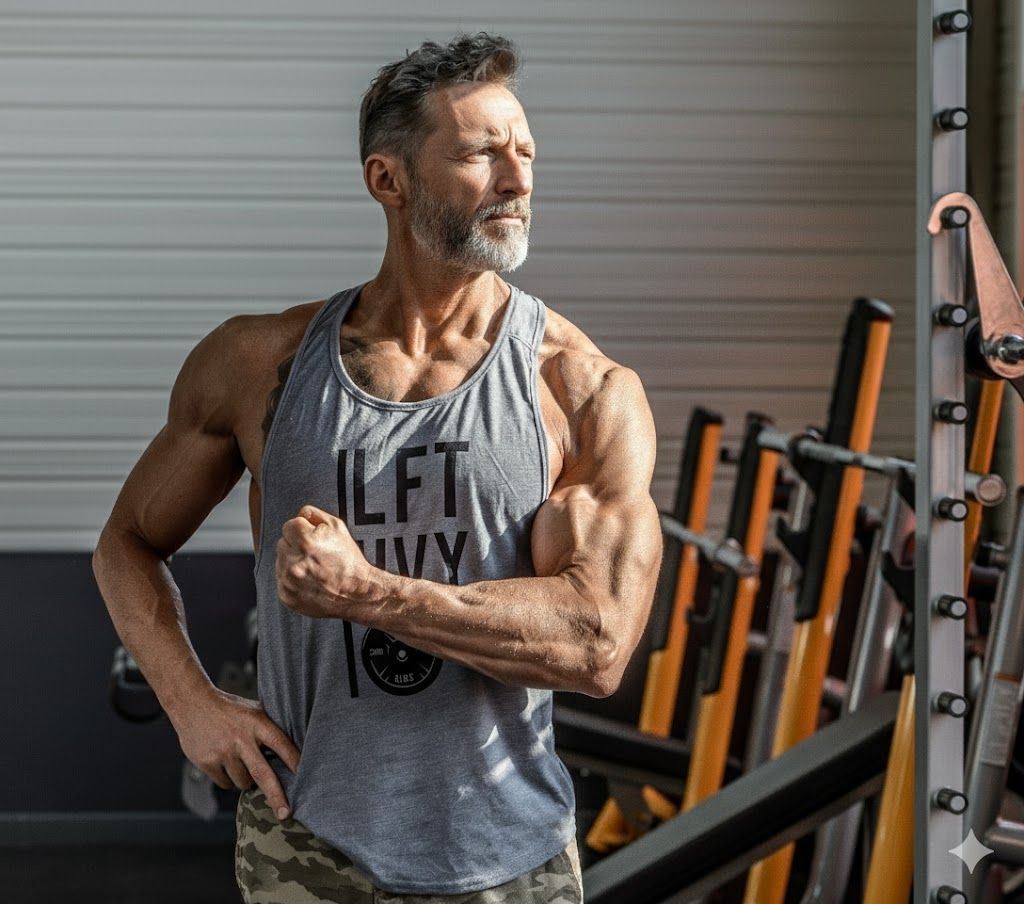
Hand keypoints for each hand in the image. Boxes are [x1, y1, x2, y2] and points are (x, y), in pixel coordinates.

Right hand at [168, 687, 300, 820]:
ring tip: (242, 762)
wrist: (192, 703)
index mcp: (257, 723)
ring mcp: (223, 752)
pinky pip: (225, 784)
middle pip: (263, 774)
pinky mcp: (207, 762)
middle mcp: (241, 739)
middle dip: (276, 796)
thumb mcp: (253, 710)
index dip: (295, 761)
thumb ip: (269, 729)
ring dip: (247, 781)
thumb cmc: (230, 709)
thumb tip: (293, 750)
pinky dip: (229, 780)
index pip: (282, 744)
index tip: (307, 777)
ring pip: (243, 782)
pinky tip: (226, 763)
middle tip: (286, 814)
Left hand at [276, 505, 369, 618]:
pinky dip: (292, 580)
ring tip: (313, 568)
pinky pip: (281, 580)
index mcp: (306, 542)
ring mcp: (289, 582)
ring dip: (292, 562)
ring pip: (280, 561)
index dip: (303, 530)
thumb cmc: (348, 560)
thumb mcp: (338, 527)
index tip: (313, 539)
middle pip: (282, 543)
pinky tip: (309, 580)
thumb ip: (313, 514)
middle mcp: (294, 563)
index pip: (289, 526)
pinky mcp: (287, 597)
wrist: (356, 592)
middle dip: (296, 546)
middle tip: (315, 555)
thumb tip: (299, 514)